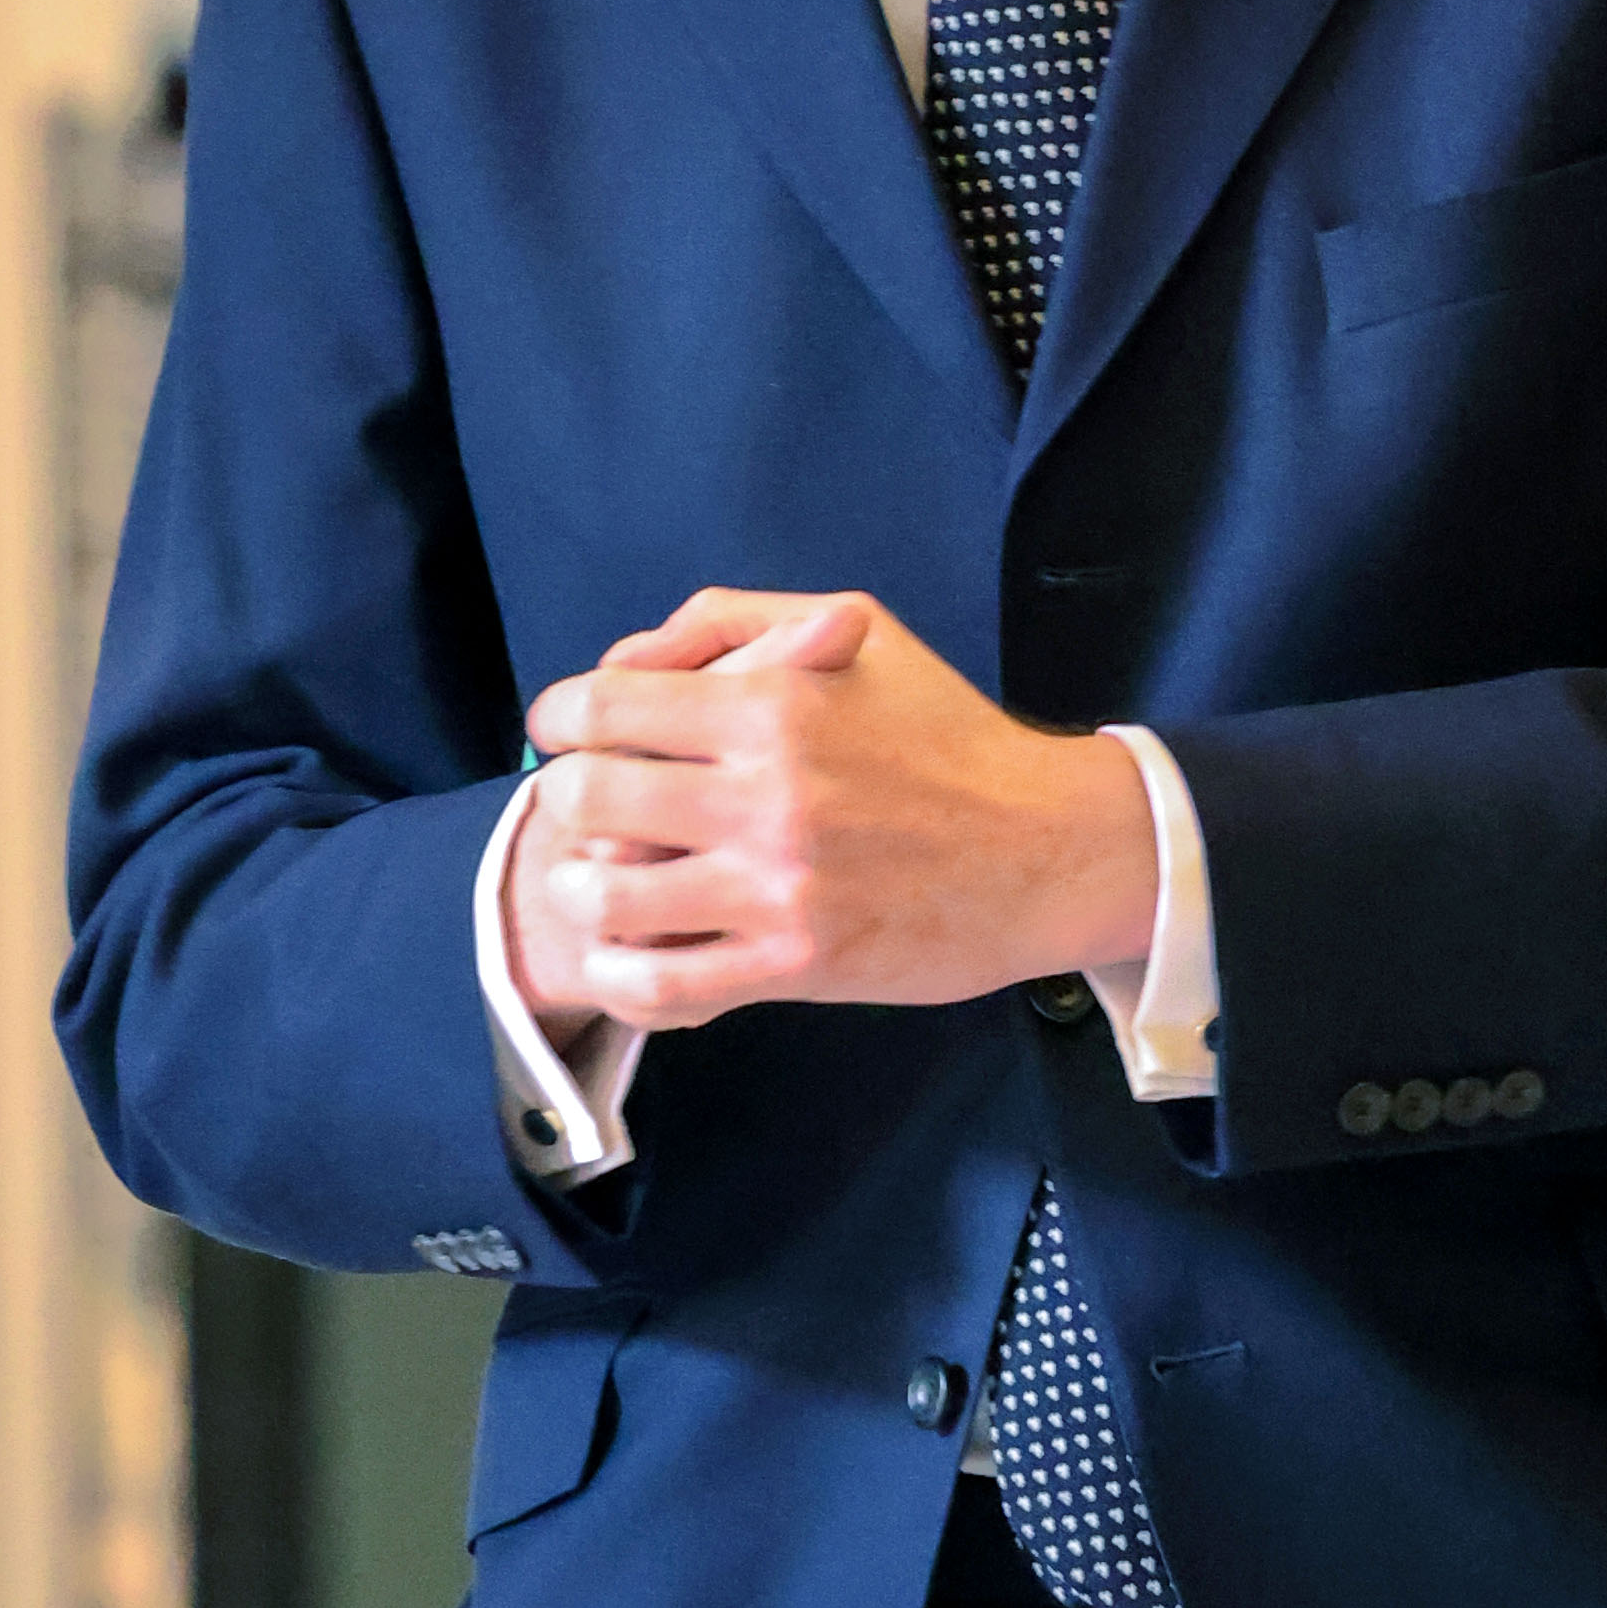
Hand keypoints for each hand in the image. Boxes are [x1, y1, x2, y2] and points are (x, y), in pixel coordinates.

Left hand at [503, 589, 1156, 1034]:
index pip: (606, 705)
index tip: (564, 732)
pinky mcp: (792, 965)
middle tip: (581, 809)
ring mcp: (777, 887)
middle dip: (564, 800)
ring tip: (595, 884)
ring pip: (606, 898)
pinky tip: (629, 954)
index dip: (560, 718)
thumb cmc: (943, 734)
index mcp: (775, 703)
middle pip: (586, 797)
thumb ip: (731, 621)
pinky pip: (657, 986)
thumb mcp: (856, 631)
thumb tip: (625, 656)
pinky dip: (620, 975)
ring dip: (580, 890)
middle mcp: (768, 794)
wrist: (1046, 848)